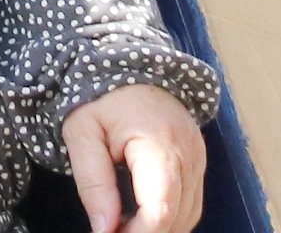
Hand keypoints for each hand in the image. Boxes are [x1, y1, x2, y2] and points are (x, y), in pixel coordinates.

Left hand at [61, 83, 203, 232]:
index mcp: (158, 141)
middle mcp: (188, 151)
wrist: (127, 65)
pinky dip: (168, 216)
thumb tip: (104, 230)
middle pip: (177, 217)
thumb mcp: (81, 134)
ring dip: (159, 228)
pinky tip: (140, 216)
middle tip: (112, 230)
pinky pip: (190, 202)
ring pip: (188, 214)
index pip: (160, 209)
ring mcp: (198, 155)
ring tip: (123, 224)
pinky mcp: (198, 159)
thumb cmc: (100, 97)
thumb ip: (93, 184)